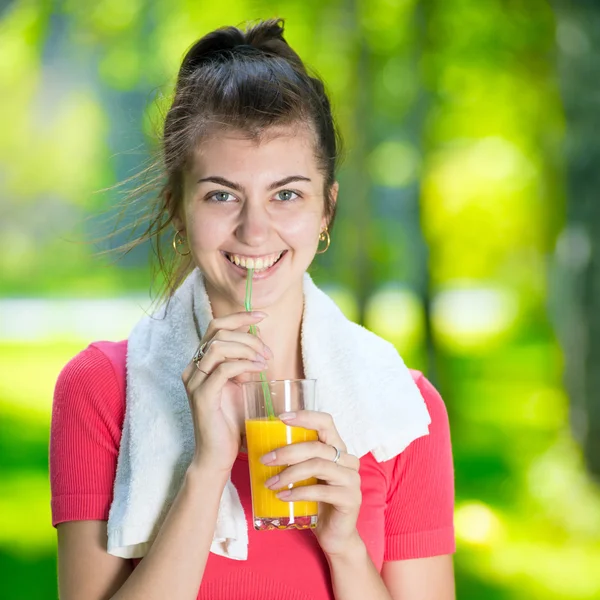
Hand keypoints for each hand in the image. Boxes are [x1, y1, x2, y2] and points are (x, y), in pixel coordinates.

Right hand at [182, 311, 272, 472]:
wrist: (218, 455)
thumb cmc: (231, 422)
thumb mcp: (239, 386)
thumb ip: (244, 365)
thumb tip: (261, 346)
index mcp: (201, 363)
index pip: (216, 327)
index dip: (239, 317)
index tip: (262, 316)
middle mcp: (193, 369)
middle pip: (218, 333)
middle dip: (248, 337)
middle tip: (268, 352)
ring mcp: (195, 382)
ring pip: (218, 347)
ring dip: (247, 348)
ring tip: (264, 361)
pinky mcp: (202, 396)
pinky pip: (223, 369)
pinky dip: (244, 364)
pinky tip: (259, 370)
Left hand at [260, 411, 362, 556]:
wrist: (335, 535)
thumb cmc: (316, 501)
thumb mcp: (306, 476)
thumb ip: (295, 460)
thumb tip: (260, 447)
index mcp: (337, 448)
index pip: (325, 421)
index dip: (305, 417)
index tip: (281, 418)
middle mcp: (348, 459)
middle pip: (316, 446)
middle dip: (287, 452)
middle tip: (265, 460)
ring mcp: (352, 478)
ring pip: (318, 466)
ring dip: (290, 474)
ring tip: (271, 483)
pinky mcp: (350, 498)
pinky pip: (321, 490)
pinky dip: (298, 493)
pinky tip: (282, 497)